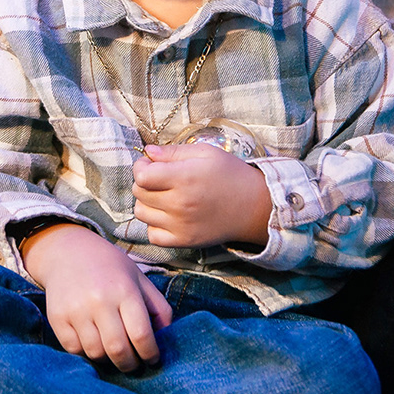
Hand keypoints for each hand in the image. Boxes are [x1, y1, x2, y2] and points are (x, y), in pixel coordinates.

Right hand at [20, 224, 172, 370]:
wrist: (68, 253)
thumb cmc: (110, 269)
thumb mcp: (140, 280)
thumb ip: (159, 308)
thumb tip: (165, 339)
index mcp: (125, 291)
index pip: (141, 335)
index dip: (150, 355)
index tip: (152, 360)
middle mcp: (99, 300)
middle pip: (118, 349)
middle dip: (130, 364)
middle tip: (133, 364)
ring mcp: (76, 310)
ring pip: (96, 353)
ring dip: (108, 361)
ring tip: (113, 353)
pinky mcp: (57, 318)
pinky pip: (74, 350)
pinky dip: (86, 353)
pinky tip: (94, 344)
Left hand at [133, 142, 273, 249]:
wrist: (254, 206)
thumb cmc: (230, 175)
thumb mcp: (205, 153)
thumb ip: (173, 152)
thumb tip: (148, 152)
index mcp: (184, 178)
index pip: (141, 175)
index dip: (142, 167)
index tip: (152, 165)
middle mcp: (179, 204)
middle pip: (139, 193)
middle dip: (145, 182)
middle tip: (160, 178)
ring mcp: (180, 225)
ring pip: (142, 213)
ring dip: (148, 203)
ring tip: (165, 197)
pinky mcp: (184, 241)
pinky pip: (152, 235)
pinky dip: (155, 225)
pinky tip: (169, 215)